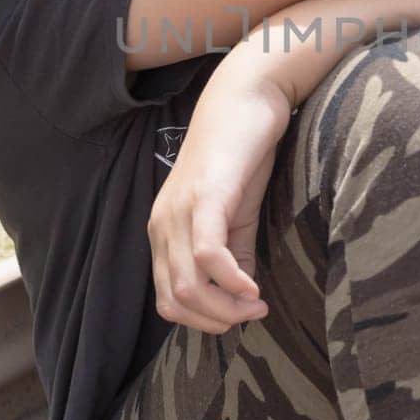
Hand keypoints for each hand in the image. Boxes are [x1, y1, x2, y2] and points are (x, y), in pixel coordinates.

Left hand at [146, 70, 289, 332]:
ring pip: (187, 286)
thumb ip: (234, 256)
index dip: (204, 320)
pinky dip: (230, 282)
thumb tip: (243, 297)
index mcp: (165, 231)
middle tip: (253, 314)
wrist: (248, 98)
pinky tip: (253, 288)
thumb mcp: (236, 216)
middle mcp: (162, 224)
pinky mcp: (205, 197)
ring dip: (225, 308)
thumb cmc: (243, 154)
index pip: (168, 299)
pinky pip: (206, 256)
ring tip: (256, 304)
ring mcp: (180, 211)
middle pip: (175, 300)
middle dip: (216, 320)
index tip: (243, 315)